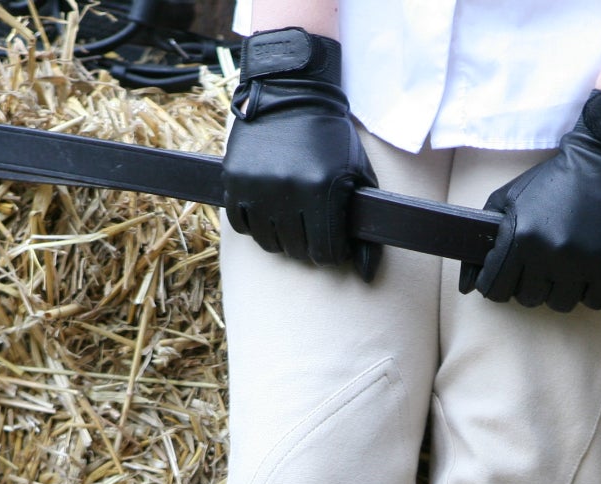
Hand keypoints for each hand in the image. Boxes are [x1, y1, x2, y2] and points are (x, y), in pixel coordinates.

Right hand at [223, 27, 380, 281]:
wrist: (291, 91)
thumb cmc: (331, 138)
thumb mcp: (357, 176)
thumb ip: (363, 229)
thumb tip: (366, 275)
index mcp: (322, 190)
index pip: (325, 254)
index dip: (331, 251)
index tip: (331, 238)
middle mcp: (288, 190)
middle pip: (297, 251)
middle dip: (307, 244)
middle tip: (310, 224)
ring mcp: (257, 185)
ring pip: (269, 243)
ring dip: (281, 237)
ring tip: (290, 216)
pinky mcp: (234, 179)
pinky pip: (242, 225)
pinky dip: (255, 223)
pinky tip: (267, 208)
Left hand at [460, 91, 600, 312]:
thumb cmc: (553, 182)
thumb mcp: (509, 199)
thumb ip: (485, 241)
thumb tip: (466, 287)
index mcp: (521, 236)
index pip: (495, 290)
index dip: (499, 285)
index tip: (509, 276)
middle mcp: (550, 253)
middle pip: (529, 299)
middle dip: (532, 284)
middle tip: (543, 263)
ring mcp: (584, 262)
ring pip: (561, 304)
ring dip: (562, 289)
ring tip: (568, 263)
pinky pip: (595, 302)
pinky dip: (592, 291)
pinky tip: (591, 268)